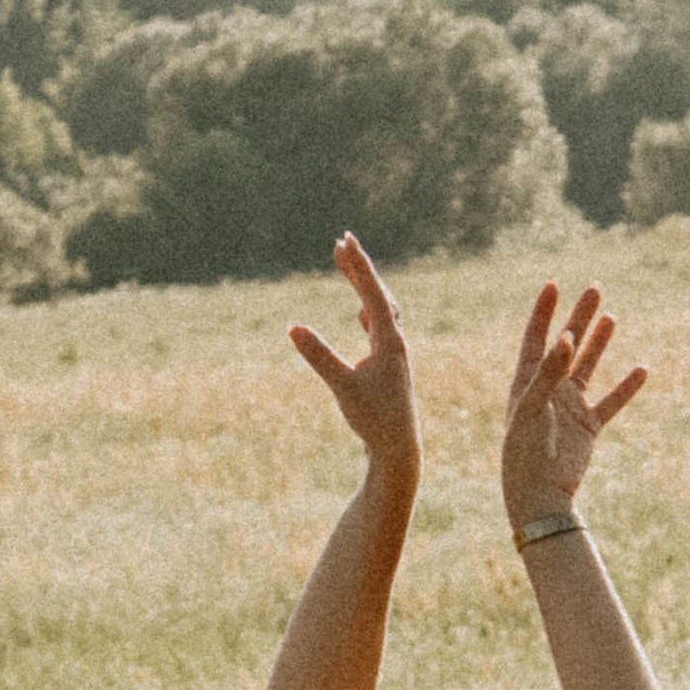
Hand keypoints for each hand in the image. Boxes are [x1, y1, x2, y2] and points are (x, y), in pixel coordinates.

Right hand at [290, 235, 420, 485]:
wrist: (398, 450)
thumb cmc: (373, 420)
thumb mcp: (342, 387)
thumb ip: (318, 356)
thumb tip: (292, 328)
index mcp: (389, 341)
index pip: (372, 293)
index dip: (358, 265)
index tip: (344, 239)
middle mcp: (395, 342)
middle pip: (378, 294)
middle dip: (359, 268)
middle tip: (341, 242)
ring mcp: (394, 354)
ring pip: (381, 310)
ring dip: (365, 287)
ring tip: (350, 266)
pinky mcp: (389, 367)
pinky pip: (380, 330)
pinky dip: (370, 314)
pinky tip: (362, 313)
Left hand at [501, 280, 645, 530]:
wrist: (539, 494)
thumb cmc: (526, 451)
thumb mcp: (534, 406)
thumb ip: (549, 371)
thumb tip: (567, 337)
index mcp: (527, 382)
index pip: (536, 338)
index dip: (544, 311)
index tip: (553, 284)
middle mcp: (548, 390)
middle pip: (567, 345)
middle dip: (580, 317)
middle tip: (595, 289)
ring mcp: (569, 408)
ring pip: (588, 367)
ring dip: (599, 343)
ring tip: (612, 317)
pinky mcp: (587, 427)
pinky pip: (611, 402)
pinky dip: (626, 388)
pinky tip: (642, 369)